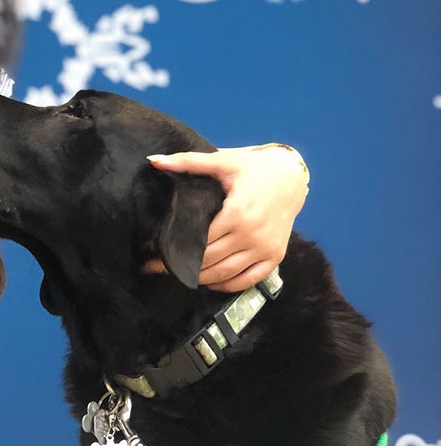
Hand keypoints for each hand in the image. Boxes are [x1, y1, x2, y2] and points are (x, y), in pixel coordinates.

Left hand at [143, 146, 308, 291]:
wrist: (292, 175)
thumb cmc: (255, 167)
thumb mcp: (223, 161)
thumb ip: (187, 162)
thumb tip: (153, 160)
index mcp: (237, 213)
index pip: (200, 240)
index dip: (176, 248)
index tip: (157, 253)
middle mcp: (252, 235)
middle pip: (210, 261)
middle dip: (183, 266)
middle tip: (162, 266)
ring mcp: (265, 248)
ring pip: (226, 274)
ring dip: (202, 278)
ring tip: (182, 274)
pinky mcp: (275, 256)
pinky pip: (248, 280)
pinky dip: (228, 285)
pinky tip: (212, 281)